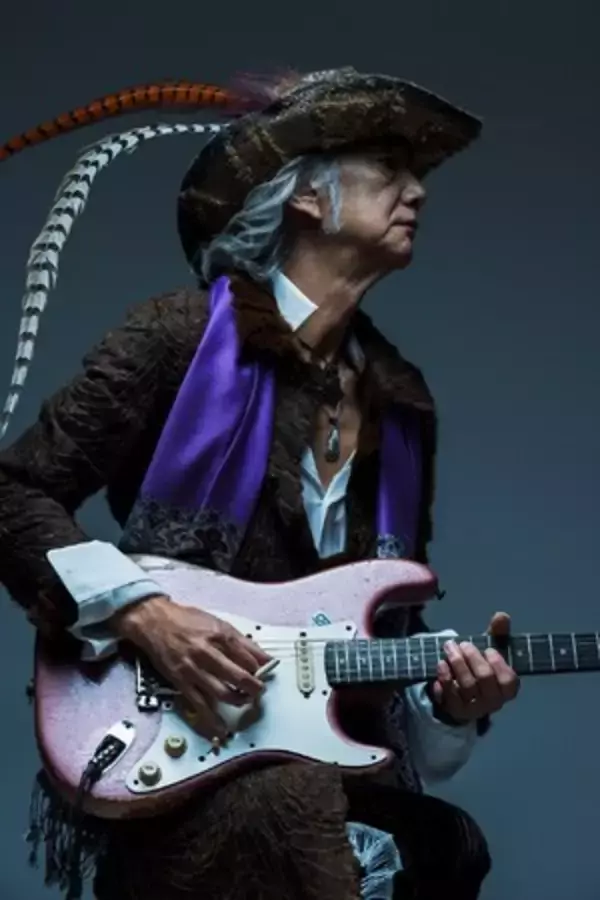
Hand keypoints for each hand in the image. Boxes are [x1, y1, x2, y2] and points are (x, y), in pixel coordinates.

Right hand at [112, 596, 271, 740]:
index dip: (262, 669)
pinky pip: (199, 704)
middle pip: (239, 677)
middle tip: (259, 691)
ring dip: (238, 701)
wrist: (155, 621)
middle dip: (254, 688)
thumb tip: (263, 657)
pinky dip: (212, 719)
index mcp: (220, 636)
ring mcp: (194, 669)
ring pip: (223, 693)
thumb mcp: (218, 622)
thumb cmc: (186, 620)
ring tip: (245, 701)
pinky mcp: (181, 682)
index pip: (250, 658)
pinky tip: (221, 727)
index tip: (265, 674)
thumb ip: (242, 641)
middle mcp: (208, 653)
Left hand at [429, 612, 519, 722]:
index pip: (508, 680)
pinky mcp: (455, 711)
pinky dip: (444, 679)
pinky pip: (449, 696)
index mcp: (507, 689)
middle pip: (484, 678)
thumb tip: (502, 615)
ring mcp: (474, 709)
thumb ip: (498, 634)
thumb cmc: (481, 668)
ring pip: (466, 686)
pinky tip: (441, 666)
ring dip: (456, 664)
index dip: (498, 663)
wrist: (462, 695)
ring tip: (448, 649)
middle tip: (461, 644)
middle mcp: (493, 702)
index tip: (488, 649)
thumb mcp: (490, 651)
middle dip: (472, 657)